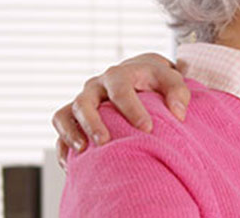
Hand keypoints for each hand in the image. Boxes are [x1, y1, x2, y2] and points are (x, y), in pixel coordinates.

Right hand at [52, 53, 189, 166]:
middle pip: (83, 102)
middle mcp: (95, 87)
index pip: (121, 89)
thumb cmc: (155, 80)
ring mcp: (82, 102)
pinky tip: (71, 166)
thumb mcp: (170, 79)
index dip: (132, 109)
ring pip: (63, 115)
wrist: (137, 74)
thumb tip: (179, 113)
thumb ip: (179, 92)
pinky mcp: (74, 117)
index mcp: (118, 75)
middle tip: (105, 142)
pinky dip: (62, 148)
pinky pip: (60, 131)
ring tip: (82, 152)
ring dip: (70, 134)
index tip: (147, 128)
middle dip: (92, 122)